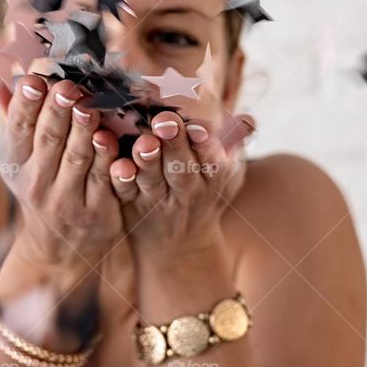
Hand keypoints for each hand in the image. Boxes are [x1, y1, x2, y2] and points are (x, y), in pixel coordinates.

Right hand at [0, 73, 124, 277]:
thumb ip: (13, 118)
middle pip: (47, 140)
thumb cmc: (41, 186)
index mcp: (17, 162)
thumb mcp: (21, 159)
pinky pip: (102, 180)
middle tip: (67, 86)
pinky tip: (110, 138)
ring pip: (76, 158)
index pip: (18, 128)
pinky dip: (106, 158)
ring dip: (82, 130)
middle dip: (57, 111)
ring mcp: (66, 198)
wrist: (58, 248)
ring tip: (89, 104)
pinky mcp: (95, 211)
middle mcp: (37, 181)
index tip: (34, 79)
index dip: (25, 104)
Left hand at [107, 108, 253, 262]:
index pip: (213, 161)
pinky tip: (118, 164)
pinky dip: (121, 179)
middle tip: (165, 121)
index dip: (205, 144)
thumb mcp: (228, 174)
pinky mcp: (131, 204)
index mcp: (212, 179)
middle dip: (175, 145)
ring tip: (143, 142)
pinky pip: (125, 193)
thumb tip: (248, 120)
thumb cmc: (205, 193)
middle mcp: (186, 191)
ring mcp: (157, 200)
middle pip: (182, 170)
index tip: (198, 127)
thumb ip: (235, 144)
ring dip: (148, 161)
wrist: (178, 246)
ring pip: (153, 181)